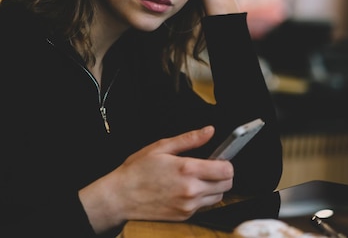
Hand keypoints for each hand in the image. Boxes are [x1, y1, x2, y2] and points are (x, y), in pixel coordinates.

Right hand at [79, 126, 233, 232]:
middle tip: (209, 166)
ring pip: (218, 197)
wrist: (120, 197)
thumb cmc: (137, 171)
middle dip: (222, 174)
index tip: (219, 158)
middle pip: (227, 184)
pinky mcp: (184, 216)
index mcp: (187, 170)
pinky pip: (203, 206)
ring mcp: (188, 206)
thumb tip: (208, 131)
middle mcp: (191, 190)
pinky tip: (186, 188)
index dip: (226, 162)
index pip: (226, 170)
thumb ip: (189, 139)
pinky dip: (201, 197)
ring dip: (213, 187)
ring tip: (196, 178)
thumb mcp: (161, 147)